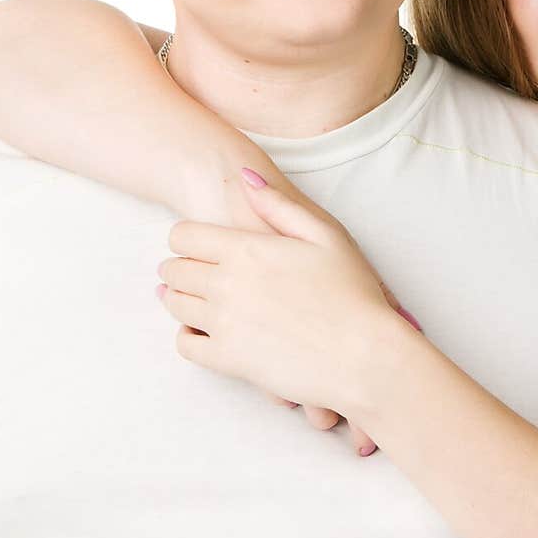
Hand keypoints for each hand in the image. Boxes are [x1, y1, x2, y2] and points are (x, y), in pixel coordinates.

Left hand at [156, 173, 421, 448]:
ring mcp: (223, 324)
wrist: (364, 355)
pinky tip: (202, 331)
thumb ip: (279, 204)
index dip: (186, 236)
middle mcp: (226, 284)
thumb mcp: (326, 234)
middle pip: (174, 270)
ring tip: (191, 297)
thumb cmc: (353, 292)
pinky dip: (188, 336)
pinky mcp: (228, 360)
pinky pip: (186, 345)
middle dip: (178, 266)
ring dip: (178, 298)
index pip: (184, 235)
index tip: (195, 243)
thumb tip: (244, 177)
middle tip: (189, 269)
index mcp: (246, 250)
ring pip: (175, 305)